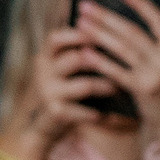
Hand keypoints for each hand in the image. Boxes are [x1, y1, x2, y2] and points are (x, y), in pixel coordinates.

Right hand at [0, 29, 112, 159]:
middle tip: (120, 63)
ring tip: (117, 88)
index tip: (98, 34)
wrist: (40, 126)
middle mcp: (44, 72)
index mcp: (45, 57)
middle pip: (75, 59)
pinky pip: (82, 111)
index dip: (77, 35)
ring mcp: (48, 92)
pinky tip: (107, 114)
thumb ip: (74, 55)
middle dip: (100, 61)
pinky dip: (97, 113)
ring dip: (104, 87)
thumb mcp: (59, 70)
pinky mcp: (55, 112)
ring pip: (84, 85)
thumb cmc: (59, 92)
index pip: (56, 38)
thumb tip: (105, 40)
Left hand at [78, 0, 159, 149]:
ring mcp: (157, 74)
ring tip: (80, 24)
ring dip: (98, 34)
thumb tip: (158, 16)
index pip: (157, 19)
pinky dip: (100, 61)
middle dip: (106, 17)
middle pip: (132, 31)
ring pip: (122, 48)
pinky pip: (117, 71)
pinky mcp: (144, 90)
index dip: (140, 3)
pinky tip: (86, 51)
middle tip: (85, 6)